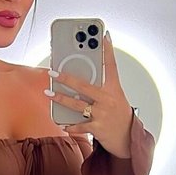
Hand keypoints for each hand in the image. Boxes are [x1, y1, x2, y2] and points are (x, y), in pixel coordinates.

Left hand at [45, 32, 132, 157]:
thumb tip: (80, 81)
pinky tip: (63, 125)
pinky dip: (70, 126)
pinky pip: (78, 126)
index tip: (104, 36)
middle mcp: (108, 100)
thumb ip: (100, 88)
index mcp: (114, 89)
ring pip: (76, 104)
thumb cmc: (119, 116)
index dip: (108, 50)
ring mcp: (102, 113)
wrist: (127, 138)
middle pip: (84, 85)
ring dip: (60, 98)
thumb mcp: (115, 98)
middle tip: (53, 72)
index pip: (111, 66)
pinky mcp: (97, 127)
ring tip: (49, 93)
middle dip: (66, 78)